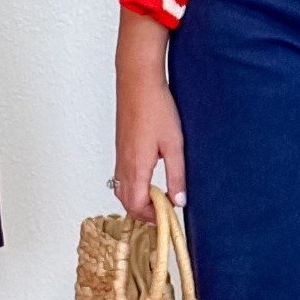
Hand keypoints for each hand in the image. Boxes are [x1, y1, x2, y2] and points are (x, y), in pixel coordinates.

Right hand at [114, 10, 185, 222]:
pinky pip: (122, 176)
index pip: (137, 206)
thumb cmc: (156, 108)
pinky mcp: (122, 147)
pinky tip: (151, 177)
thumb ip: (177, 175)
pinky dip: (134, 185)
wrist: (137, 81)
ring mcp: (120, 155)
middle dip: (144, 212)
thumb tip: (179, 201)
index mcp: (136, 167)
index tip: (169, 217)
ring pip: (123, 189)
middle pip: (127, 202)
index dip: (152, 218)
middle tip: (165, 212)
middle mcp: (123, 165)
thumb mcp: (174, 144)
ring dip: (138, 199)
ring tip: (160, 198)